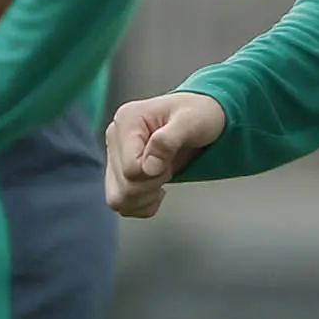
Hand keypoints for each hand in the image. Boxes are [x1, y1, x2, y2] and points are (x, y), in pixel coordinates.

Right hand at [105, 91, 225, 217]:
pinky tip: (157, 190)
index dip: (155, 172)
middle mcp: (116, 138)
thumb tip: (149, 166)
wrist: (202, 116)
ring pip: (118, 199)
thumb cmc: (198, 113)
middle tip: (168, 166)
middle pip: (123, 187)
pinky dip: (143, 204)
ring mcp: (116, 156)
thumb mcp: (192, 121)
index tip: (169, 160)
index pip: (130, 168)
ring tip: (162, 178)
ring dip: (145, 198)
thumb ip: (168, 140)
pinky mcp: (121, 172)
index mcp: (127, 120)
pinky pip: (123, 203)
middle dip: (152, 184)